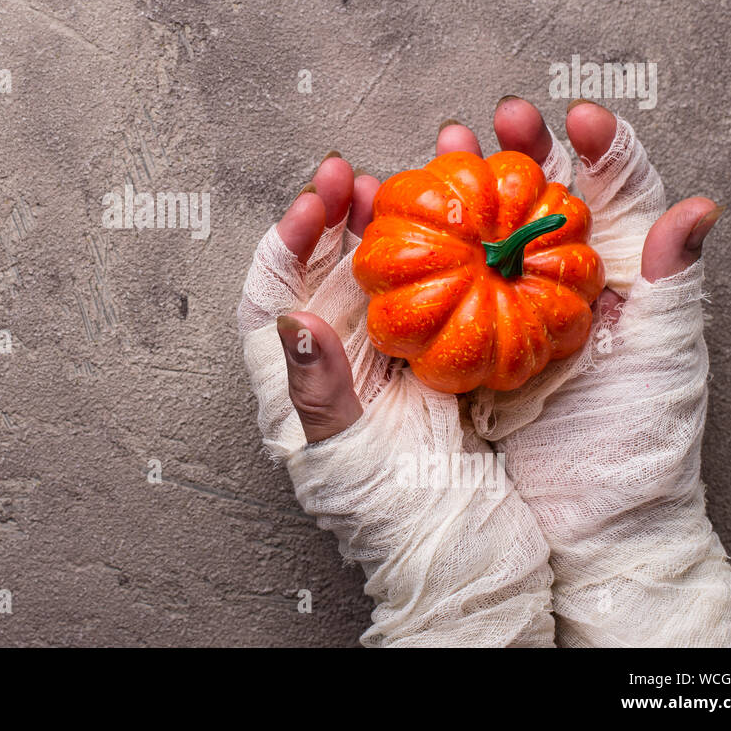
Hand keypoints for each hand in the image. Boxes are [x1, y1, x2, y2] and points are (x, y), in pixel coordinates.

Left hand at [238, 152, 554, 645]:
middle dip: (336, 219)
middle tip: (353, 174)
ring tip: (403, 185)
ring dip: (387, 230)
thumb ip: (315, 388)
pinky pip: (426, 302)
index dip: (284, 243)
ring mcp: (382, 361)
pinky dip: (438, 266)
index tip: (313, 203)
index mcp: (294, 381)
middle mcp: (335, 361)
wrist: (460, 556)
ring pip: (377, 277)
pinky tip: (455, 234)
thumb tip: (291, 320)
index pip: (270, 296)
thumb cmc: (388, 519)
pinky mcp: (430, 366)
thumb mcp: (344, 455)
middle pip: (323, 272)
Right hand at [453, 97, 730, 646]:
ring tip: (439, 155)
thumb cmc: (639, 447)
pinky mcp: (471, 348)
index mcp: (620, 283)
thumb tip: (695, 209)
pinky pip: (445, 289)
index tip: (577, 118)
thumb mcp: (664, 362)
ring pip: (485, 235)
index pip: (616, 196)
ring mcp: (513, 316)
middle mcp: (564, 289)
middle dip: (516, 151)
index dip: (599, 149)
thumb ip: (672, 287)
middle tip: (497, 119)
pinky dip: (423, 253)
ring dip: (462, 191)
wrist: (587, 528)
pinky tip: (400, 224)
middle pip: (538, 201)